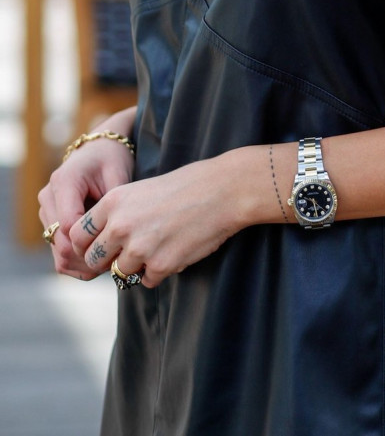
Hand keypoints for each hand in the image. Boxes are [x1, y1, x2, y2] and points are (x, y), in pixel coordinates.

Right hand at [39, 137, 134, 279]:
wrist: (98, 150)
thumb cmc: (112, 160)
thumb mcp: (118, 175)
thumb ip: (112, 206)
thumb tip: (114, 239)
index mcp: (64, 182)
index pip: (69, 226)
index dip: (91, 242)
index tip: (115, 245)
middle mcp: (48, 198)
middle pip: (60, 244)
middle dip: (88, 257)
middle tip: (115, 260)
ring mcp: (46, 211)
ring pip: (58, 253)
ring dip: (83, 263)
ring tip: (109, 261)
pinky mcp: (49, 222)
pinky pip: (58, 253)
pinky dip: (77, 262)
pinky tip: (99, 259)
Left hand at [68, 157, 242, 287]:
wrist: (223, 191)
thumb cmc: (185, 187)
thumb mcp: (141, 190)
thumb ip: (117, 214)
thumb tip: (101, 244)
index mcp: (113, 202)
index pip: (77, 236)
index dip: (86, 245)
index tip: (99, 246)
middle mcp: (121, 226)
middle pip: (93, 259)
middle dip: (107, 260)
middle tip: (126, 252)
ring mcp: (140, 248)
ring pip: (121, 272)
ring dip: (137, 265)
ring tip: (160, 244)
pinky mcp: (161, 265)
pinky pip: (147, 281)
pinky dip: (158, 271)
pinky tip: (175, 250)